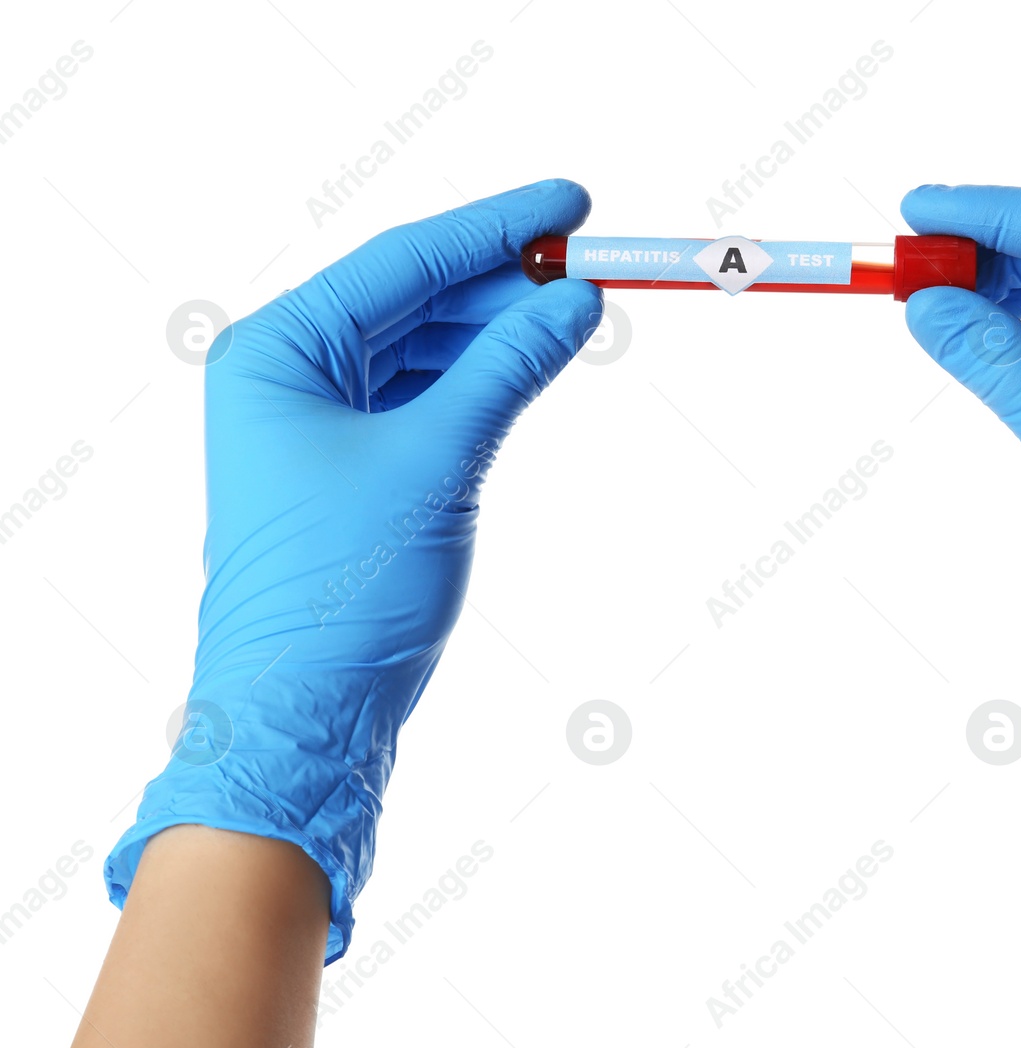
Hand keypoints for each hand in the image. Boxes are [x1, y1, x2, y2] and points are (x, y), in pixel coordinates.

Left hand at [105, 180, 601, 960]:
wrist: (301, 720)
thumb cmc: (342, 590)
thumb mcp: (438, 461)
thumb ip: (507, 368)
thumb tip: (574, 299)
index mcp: (276, 351)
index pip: (404, 260)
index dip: (498, 226)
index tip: (575, 202)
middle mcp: (286, 375)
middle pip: (414, 298)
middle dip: (504, 284)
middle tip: (593, 268)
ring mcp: (316, 424)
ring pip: (424, 349)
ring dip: (498, 335)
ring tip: (576, 317)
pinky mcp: (350, 471)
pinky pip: (426, 400)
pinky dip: (480, 385)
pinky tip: (532, 368)